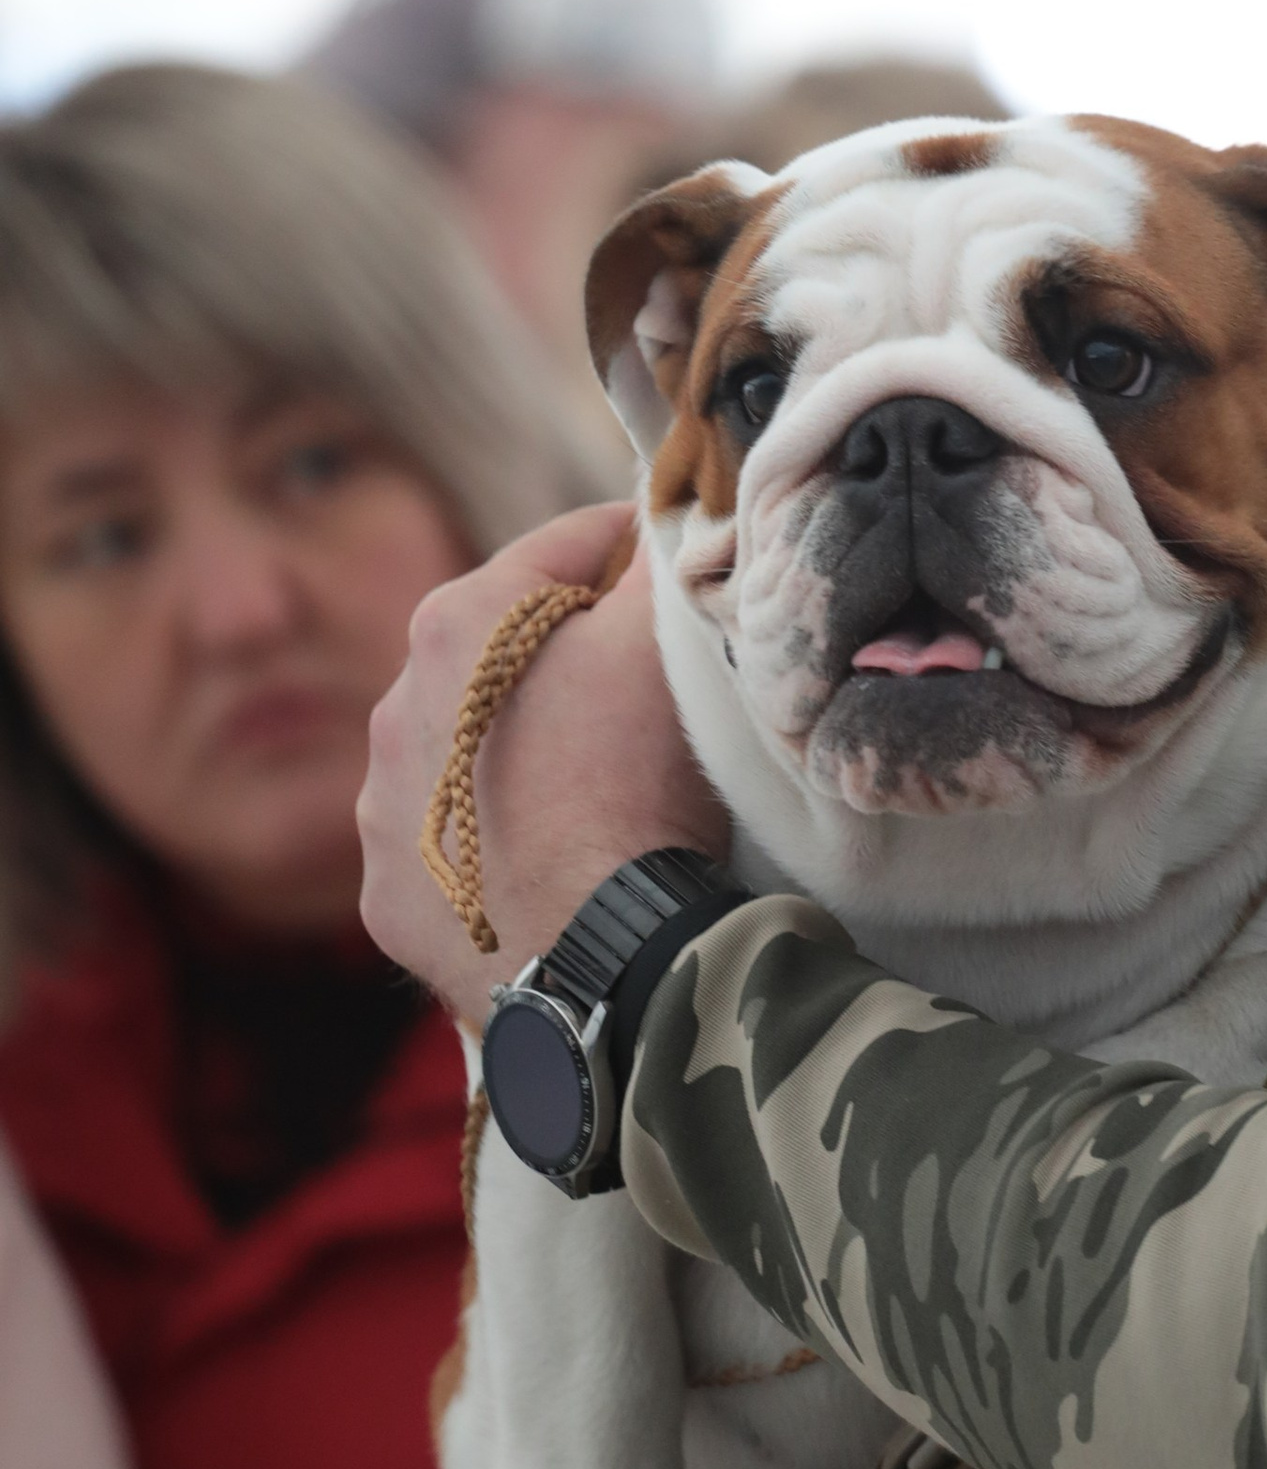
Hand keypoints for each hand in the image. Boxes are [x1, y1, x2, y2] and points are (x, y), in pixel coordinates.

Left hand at [359, 502, 727, 1028]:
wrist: (596, 951)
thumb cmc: (633, 777)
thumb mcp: (663, 639)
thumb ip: (659, 561)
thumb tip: (666, 518)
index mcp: (457, 621)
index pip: (564, 547)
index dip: (635, 548)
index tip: (681, 570)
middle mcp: (396, 705)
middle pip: (508, 653)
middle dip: (572, 658)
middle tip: (650, 691)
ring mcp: (384, 807)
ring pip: (468, 751)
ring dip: (524, 754)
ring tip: (598, 791)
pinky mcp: (389, 895)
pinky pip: (449, 847)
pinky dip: (495, 844)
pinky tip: (552, 861)